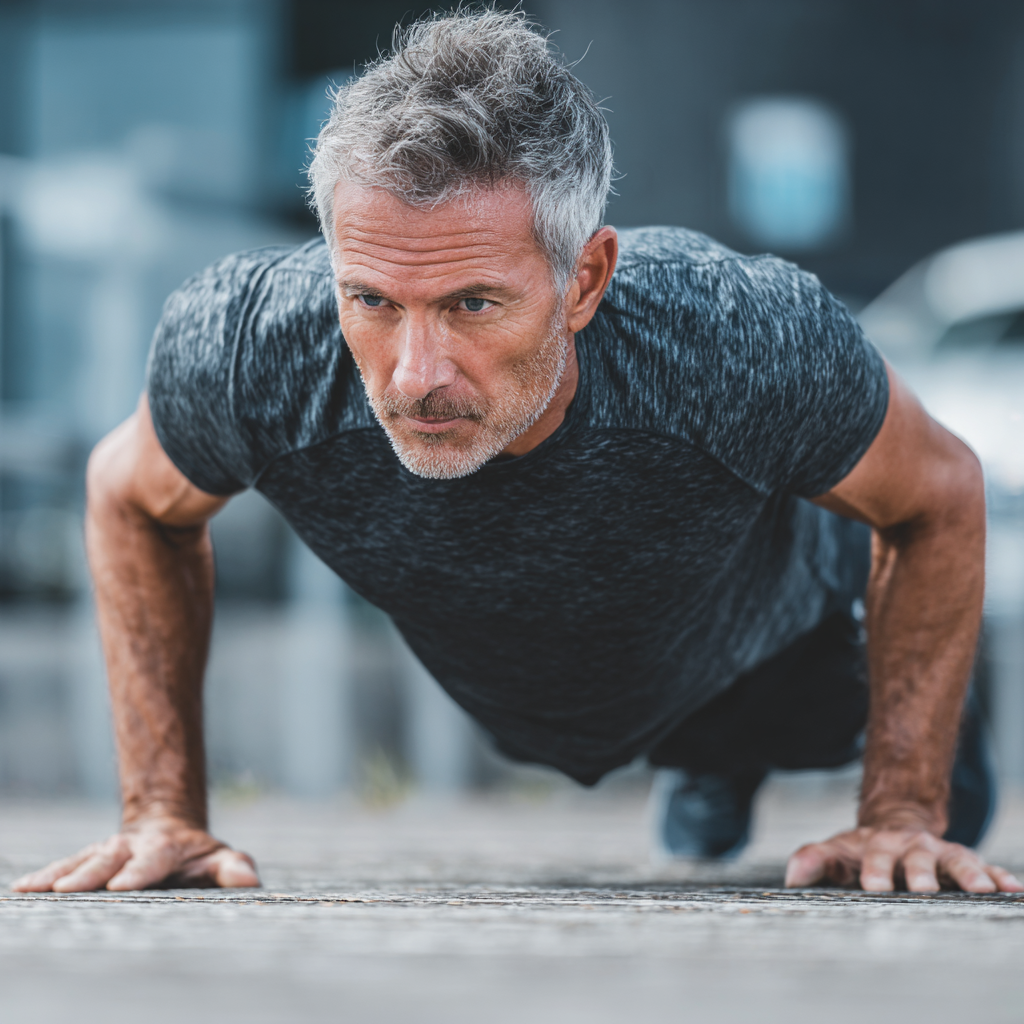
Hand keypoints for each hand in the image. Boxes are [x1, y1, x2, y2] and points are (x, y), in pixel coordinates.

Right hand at [9, 817, 259, 892]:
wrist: (166, 826)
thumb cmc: (196, 855)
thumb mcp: (219, 858)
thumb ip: (232, 867)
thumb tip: (250, 880)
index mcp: (164, 848)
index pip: (152, 860)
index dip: (138, 871)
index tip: (121, 883)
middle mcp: (130, 847)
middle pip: (108, 859)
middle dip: (88, 873)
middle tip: (68, 888)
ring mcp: (107, 850)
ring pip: (81, 860)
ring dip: (58, 874)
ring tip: (35, 887)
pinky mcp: (89, 857)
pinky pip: (64, 866)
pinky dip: (44, 876)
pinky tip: (23, 888)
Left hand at [784, 825, 1022, 892]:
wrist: (895, 826)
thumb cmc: (861, 850)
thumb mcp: (836, 851)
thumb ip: (814, 860)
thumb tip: (791, 876)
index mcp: (880, 845)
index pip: (875, 857)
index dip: (874, 870)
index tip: (874, 887)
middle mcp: (913, 847)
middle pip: (918, 858)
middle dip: (921, 872)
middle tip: (923, 888)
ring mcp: (942, 853)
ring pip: (957, 860)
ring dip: (969, 873)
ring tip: (981, 890)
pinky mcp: (966, 862)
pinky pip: (987, 867)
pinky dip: (1000, 876)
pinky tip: (1015, 889)